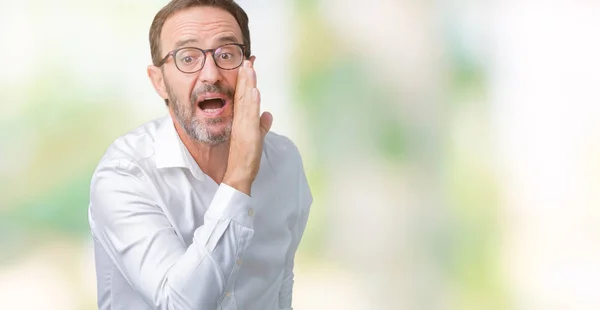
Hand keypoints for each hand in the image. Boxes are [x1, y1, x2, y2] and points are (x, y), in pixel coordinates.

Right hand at [223, 57, 272, 194]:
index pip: (244, 96)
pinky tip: (254, 92)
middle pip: (243, 94)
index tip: (249, 65)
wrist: (238, 174)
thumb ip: (262, 125)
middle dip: (246, 77)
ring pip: (245, 102)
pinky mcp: (248, 134)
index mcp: (242, 120)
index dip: (247, 81)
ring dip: (248, 84)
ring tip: (249, 68)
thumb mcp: (257, 137)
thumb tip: (268, 115)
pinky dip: (252, 103)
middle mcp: (240, 121)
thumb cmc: (245, 158)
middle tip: (248, 59)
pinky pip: (249, 116)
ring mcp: (243, 127)